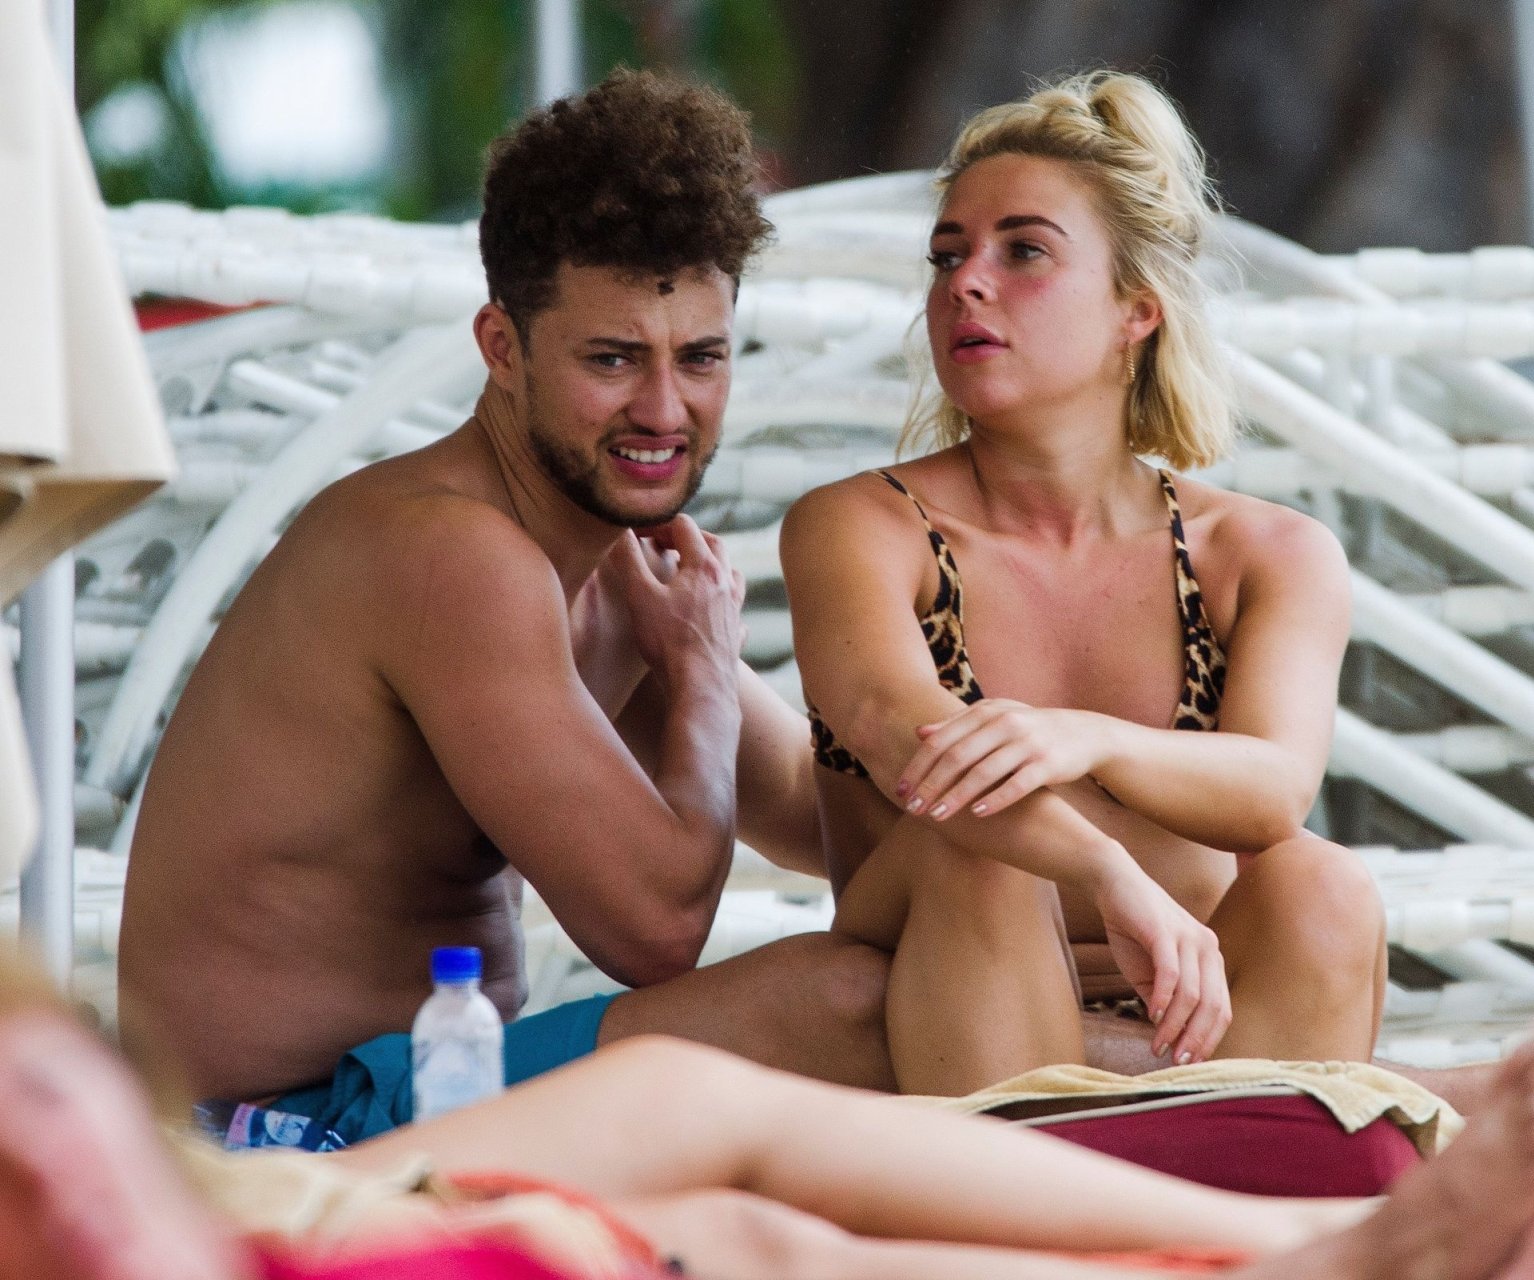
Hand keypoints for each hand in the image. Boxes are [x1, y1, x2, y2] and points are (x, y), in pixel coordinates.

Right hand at [603, 517, 744, 683]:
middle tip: (665, 544)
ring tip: (691, 571)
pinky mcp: (735, 632)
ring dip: (712, 564)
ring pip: (730, 573)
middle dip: (688, 537)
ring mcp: (734, 608)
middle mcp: (724, 582)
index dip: (658, 524)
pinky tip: (713, 610)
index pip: (684, 526)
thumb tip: (619, 530)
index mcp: (703, 566)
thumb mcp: (639, 596)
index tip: (639, 534)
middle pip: (713, 543)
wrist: (700, 686)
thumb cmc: (669, 641)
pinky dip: (723, 599)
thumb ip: (629, 559)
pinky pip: (734, 607)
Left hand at [897, 700, 1106, 819]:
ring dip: (956, 796)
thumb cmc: (1029, 728)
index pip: (941, 740)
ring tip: (937, 817)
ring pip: (983, 772)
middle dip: (931, 785)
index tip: (901, 790)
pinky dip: (995, 799)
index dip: (918, 766)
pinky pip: (1017, 784)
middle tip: (912, 809)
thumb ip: (957, 724)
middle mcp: (1004, 724)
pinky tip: (977, 815)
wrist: (1084, 733)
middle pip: (957, 756)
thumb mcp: (995, 718)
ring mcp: (1027, 743)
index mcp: (985, 712)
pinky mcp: (1047, 764)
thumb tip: (919, 733)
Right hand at [1094, 862, 1230, 1064]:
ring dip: (1176, 1026)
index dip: (1208, 1039)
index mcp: (1210, 959)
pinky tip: (1152, 1016)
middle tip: (1178, 1062)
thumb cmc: (1133, 929)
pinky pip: (1171, 974)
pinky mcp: (1165, 932)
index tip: (1190, 1063)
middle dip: (1196, 1039)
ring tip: (1158, 1045)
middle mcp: (1208, 948)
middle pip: (1213, 1006)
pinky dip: (1164, 999)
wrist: (1114, 885)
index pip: (1221, 1009)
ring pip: (1193, 995)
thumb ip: (1163, 1000)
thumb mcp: (1150, 972)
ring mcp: (1189, 938)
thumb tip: (1168, 1036)